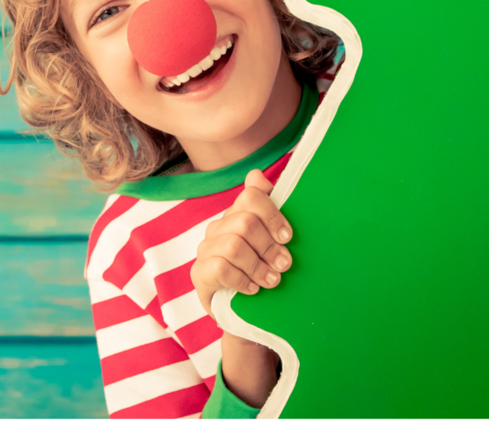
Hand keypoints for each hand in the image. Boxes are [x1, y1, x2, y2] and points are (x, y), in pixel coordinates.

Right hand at [191, 169, 291, 317]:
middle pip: (245, 222)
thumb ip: (267, 208)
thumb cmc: (261, 271)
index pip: (251, 197)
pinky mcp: (199, 273)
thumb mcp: (271, 241)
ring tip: (272, 280)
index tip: (288, 237)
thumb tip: (256, 174)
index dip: (273, 215)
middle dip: (269, 245)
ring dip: (258, 265)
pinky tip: (253, 289)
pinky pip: (220, 268)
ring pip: (234, 245)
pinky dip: (242, 280)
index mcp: (236, 214)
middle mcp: (218, 228)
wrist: (244, 313)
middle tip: (284, 264)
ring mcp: (206, 250)